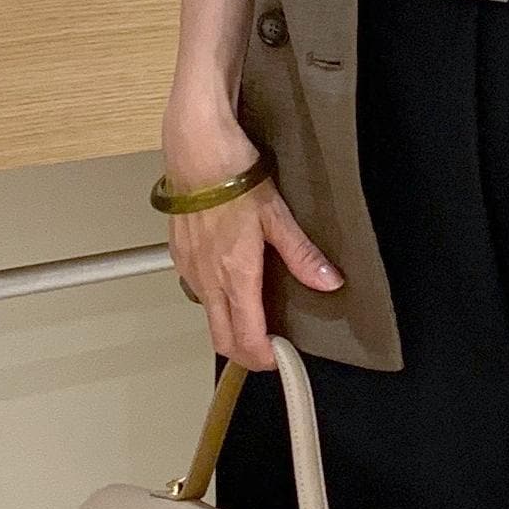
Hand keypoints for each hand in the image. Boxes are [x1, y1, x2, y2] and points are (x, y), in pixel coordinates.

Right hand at [164, 117, 343, 370]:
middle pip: (221, 338)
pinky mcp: (179, 255)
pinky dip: (216, 300)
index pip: (245, 338)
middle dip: (246, 352)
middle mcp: (207, 279)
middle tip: (270, 349)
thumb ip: (302, 254)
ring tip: (256, 315)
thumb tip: (329, 281)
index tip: (280, 358)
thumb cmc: (233, 176)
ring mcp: (189, 268)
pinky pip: (197, 291)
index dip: (263, 357)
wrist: (195, 149)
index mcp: (234, 275)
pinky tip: (232, 282)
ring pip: (208, 316)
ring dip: (230, 325)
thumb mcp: (277, 215)